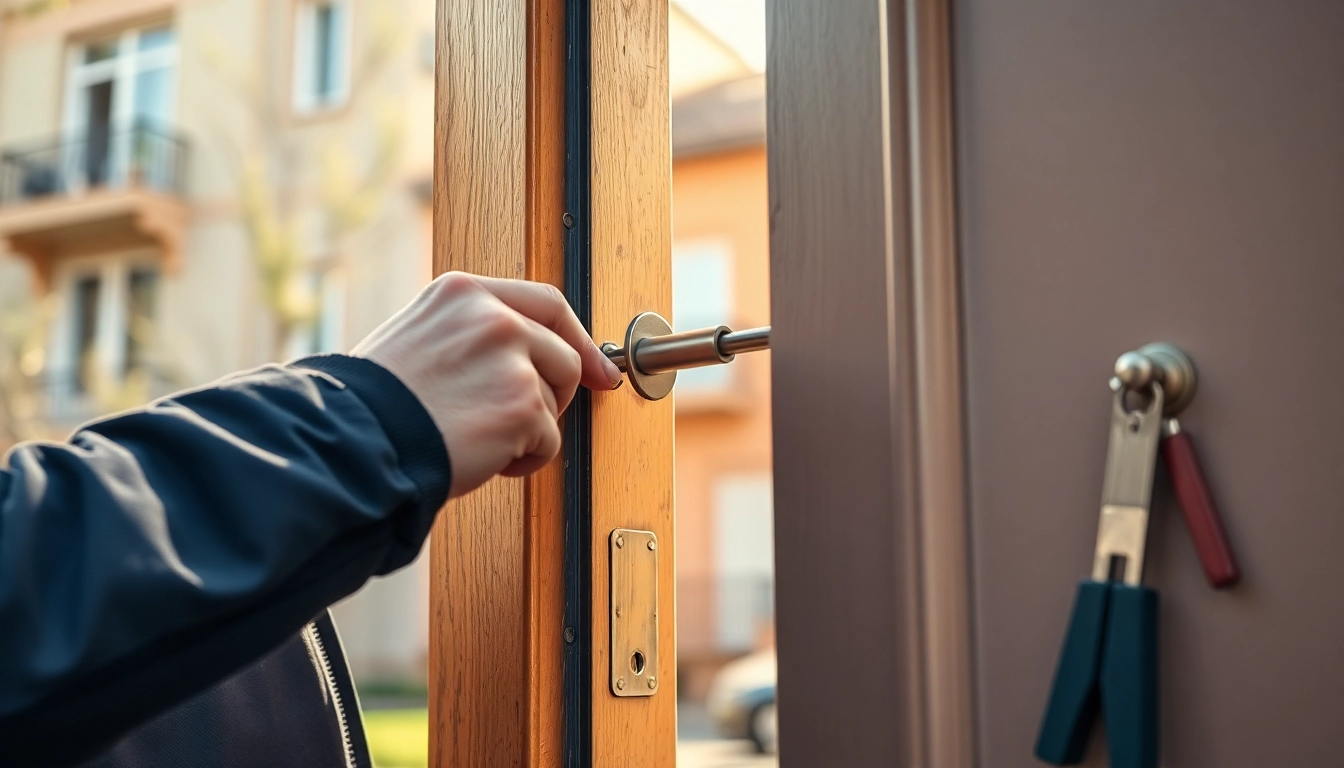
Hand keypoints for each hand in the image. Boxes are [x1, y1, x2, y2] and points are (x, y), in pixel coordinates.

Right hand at [352, 272, 622, 497]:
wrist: (355, 442)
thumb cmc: (375, 405)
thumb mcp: (419, 338)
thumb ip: (472, 334)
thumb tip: (530, 353)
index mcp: (464, 293)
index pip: (546, 303)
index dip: (578, 337)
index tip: (599, 368)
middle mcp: (494, 316)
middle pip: (564, 355)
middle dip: (554, 395)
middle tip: (520, 424)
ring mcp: (512, 358)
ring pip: (555, 400)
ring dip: (530, 430)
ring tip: (480, 438)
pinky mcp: (524, 405)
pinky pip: (549, 441)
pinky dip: (523, 460)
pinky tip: (481, 458)